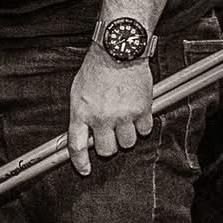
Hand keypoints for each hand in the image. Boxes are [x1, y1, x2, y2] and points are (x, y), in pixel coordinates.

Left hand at [66, 47, 153, 175]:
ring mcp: (122, 115)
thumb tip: (85, 135)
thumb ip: (81, 115)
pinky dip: (142, 125)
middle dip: (108, 146)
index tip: (84, 170)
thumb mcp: (77, 92)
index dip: (80, 162)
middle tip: (110, 135)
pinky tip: (137, 113)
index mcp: (81, 113)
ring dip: (127, 136)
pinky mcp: (142, 110)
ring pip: (128, 143)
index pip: (77, 146)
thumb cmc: (96, 70)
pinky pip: (145, 130)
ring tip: (124, 120)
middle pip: (106, 151)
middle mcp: (101, 117)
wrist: (118, 52)